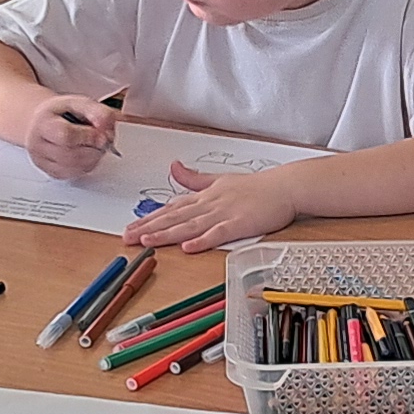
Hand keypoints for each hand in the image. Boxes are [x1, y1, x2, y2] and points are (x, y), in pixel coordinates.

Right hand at [26, 94, 120, 181]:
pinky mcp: (51, 172)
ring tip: (95, 145)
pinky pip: (74, 175)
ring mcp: (42, 161)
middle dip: (94, 148)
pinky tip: (87, 154)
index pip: (66, 136)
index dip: (88, 137)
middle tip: (102, 138)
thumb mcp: (79, 102)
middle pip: (71, 155)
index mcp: (42, 123)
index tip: (102, 134)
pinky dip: (87, 166)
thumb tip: (107, 123)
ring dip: (93, 158)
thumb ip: (96, 111)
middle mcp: (37, 144)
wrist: (43, 122)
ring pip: (74, 168)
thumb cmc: (60, 113)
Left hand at [123, 161, 303, 251]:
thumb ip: (195, 178)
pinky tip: (188, 247)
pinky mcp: (240, 223)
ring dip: (168, 233)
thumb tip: (174, 166)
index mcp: (205, 196)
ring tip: (147, 241)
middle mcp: (210, 204)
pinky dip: (203, 240)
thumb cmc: (257, 187)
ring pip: (190, 225)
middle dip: (149, 228)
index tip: (131, 228)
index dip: (150, 218)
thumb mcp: (220, 179)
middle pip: (175, 217)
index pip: (171, 208)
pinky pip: (218, 233)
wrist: (285, 187)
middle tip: (128, 237)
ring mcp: (224, 213)